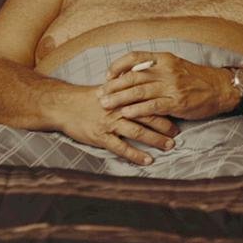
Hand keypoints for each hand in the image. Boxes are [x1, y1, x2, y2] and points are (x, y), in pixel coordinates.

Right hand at [57, 84, 179, 165]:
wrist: (64, 106)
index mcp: (122, 96)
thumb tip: (146, 81)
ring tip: (169, 146)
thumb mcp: (109, 88)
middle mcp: (118, 109)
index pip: (148, 99)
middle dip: (165, 125)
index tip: (177, 112)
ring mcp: (110, 123)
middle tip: (178, 133)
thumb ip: (128, 86)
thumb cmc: (90, 98)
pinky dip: (136, 155)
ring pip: (137, 132)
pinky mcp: (101, 137)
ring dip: (155, 140)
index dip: (164, 106)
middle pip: (147, 116)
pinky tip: (148, 161)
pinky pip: (121, 148)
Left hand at [98, 51, 236, 121]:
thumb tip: (134, 73)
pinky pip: (152, 106)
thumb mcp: (177, 65)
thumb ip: (157, 67)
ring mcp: (171, 86)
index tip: (107, 76)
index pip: (134, 57)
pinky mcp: (177, 102)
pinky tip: (125, 114)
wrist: (221, 88)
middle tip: (99, 94)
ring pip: (138, 91)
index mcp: (164, 58)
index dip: (117, 66)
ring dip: (119, 99)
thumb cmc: (198, 79)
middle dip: (112, 86)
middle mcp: (166, 70)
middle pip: (132, 77)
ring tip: (105, 105)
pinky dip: (137, 110)